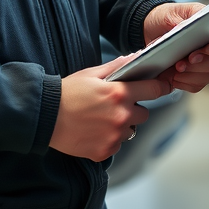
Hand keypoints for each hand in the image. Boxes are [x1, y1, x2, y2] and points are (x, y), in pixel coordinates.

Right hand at [49, 55, 172, 160]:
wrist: (45, 117)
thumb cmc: (68, 92)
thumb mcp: (92, 73)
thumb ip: (117, 66)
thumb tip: (136, 57)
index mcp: (120, 94)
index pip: (153, 90)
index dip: (160, 87)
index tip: (163, 87)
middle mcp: (121, 117)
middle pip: (144, 114)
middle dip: (134, 109)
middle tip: (115, 105)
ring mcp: (114, 136)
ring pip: (130, 131)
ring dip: (122, 125)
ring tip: (101, 119)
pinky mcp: (105, 151)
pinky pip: (117, 144)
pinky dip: (109, 139)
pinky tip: (94, 131)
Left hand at [144, 2, 208, 92]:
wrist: (151, 29)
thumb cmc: (165, 18)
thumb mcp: (169, 13)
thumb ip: (180, 20)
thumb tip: (185, 29)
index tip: (198, 53)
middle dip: (199, 65)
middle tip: (181, 64)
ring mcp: (205, 62)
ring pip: (208, 75)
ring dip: (191, 75)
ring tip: (175, 70)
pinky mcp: (195, 75)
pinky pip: (197, 85)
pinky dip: (185, 83)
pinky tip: (173, 77)